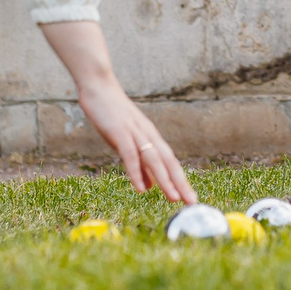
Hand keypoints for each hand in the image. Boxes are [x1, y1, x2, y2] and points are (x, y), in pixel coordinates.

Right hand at [78, 73, 195, 203]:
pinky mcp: (120, 132)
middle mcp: (148, 135)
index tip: (190, 198)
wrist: (99, 87)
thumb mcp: (127, 142)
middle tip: (192, 202)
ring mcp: (135, 132)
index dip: (180, 180)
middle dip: (180, 183)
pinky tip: (141, 189)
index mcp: (151, 137)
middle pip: (168, 162)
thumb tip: (150, 186)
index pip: (170, 162)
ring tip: (174, 198)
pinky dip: (136, 172)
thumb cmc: (112, 115)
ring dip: (165, 180)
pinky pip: (131, 155)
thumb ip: (139, 163)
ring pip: (154, 159)